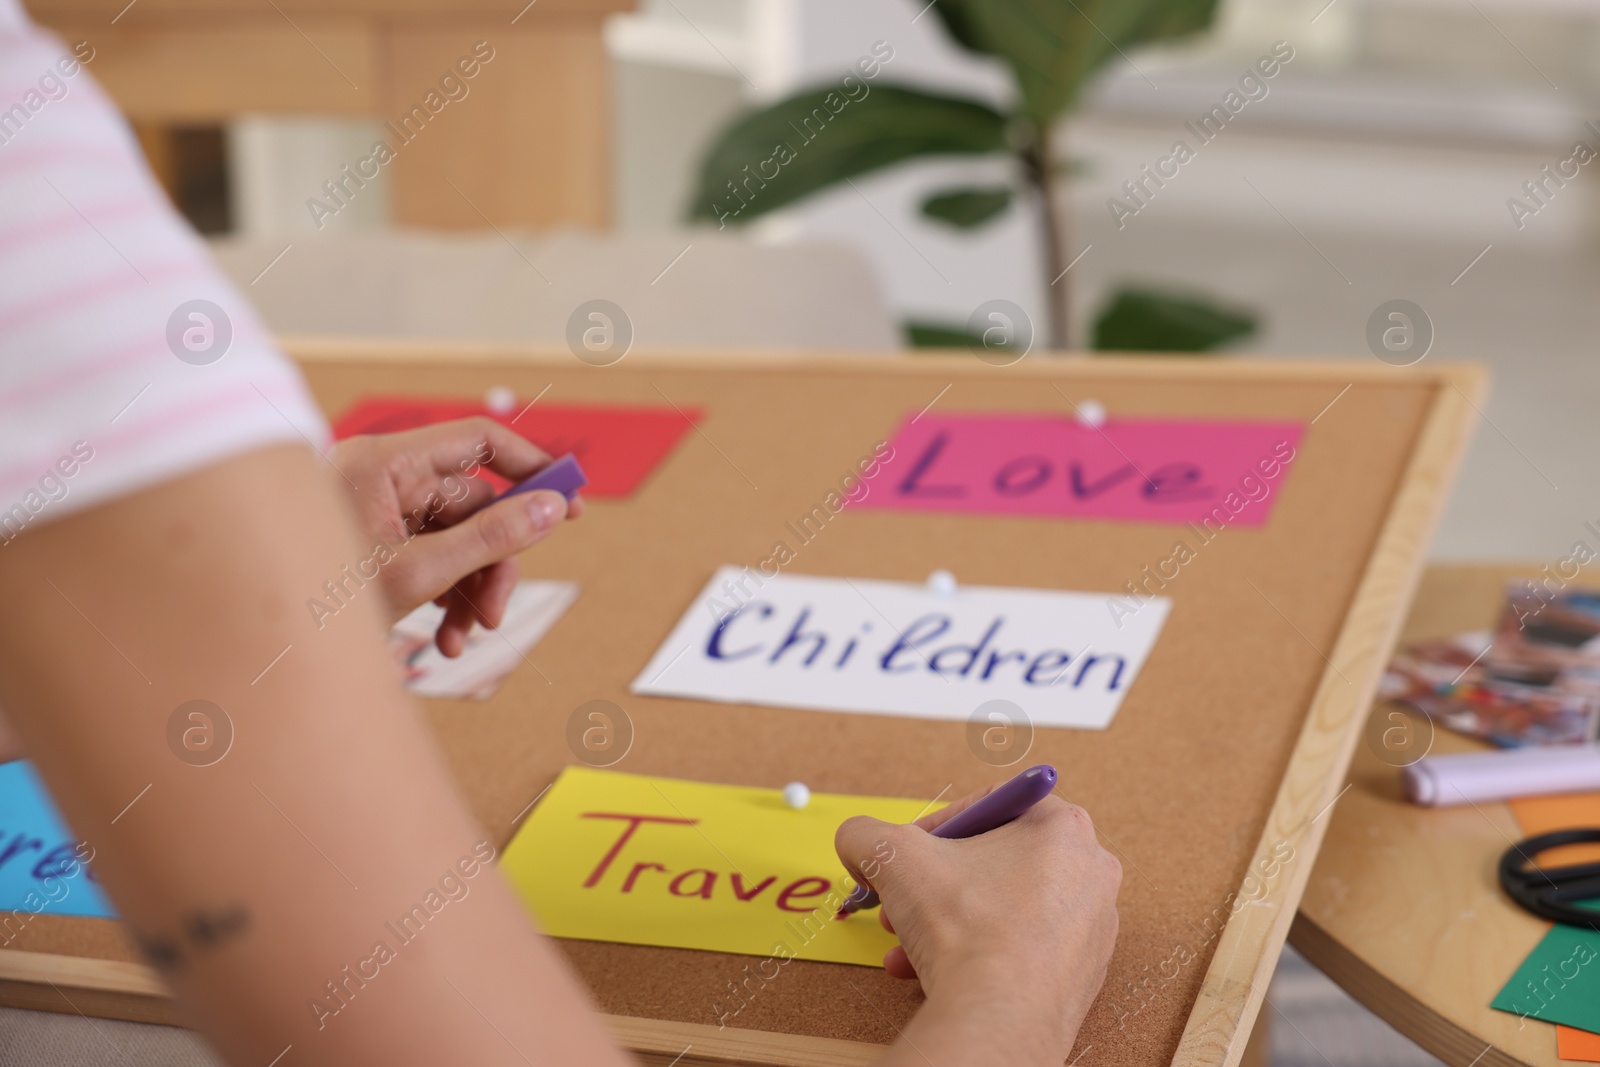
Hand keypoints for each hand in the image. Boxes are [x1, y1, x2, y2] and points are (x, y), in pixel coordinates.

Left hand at [330, 418, 582, 655]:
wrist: (257, 653)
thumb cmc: (317, 607)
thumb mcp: (418, 575)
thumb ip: (492, 538)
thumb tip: (553, 507)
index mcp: (383, 463)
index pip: (478, 440)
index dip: (531, 468)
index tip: (572, 499)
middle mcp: (381, 477)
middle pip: (474, 503)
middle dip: (494, 562)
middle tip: (499, 612)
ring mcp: (376, 510)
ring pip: (458, 538)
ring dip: (472, 590)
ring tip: (464, 638)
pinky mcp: (374, 542)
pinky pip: (431, 556)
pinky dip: (447, 596)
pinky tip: (443, 638)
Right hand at [835, 787, 1120, 1060]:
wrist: (999, 1017)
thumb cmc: (966, 928)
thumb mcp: (894, 857)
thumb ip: (866, 834)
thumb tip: (858, 840)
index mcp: (1062, 825)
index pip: (990, 806)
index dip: (937, 827)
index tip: (911, 853)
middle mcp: (1089, 870)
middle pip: (995, 861)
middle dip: (938, 883)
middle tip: (906, 901)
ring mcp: (1092, 925)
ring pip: (1004, 909)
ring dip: (948, 922)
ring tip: (910, 943)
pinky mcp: (1083, 973)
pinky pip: (1020, 949)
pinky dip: (978, 954)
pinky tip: (934, 971)